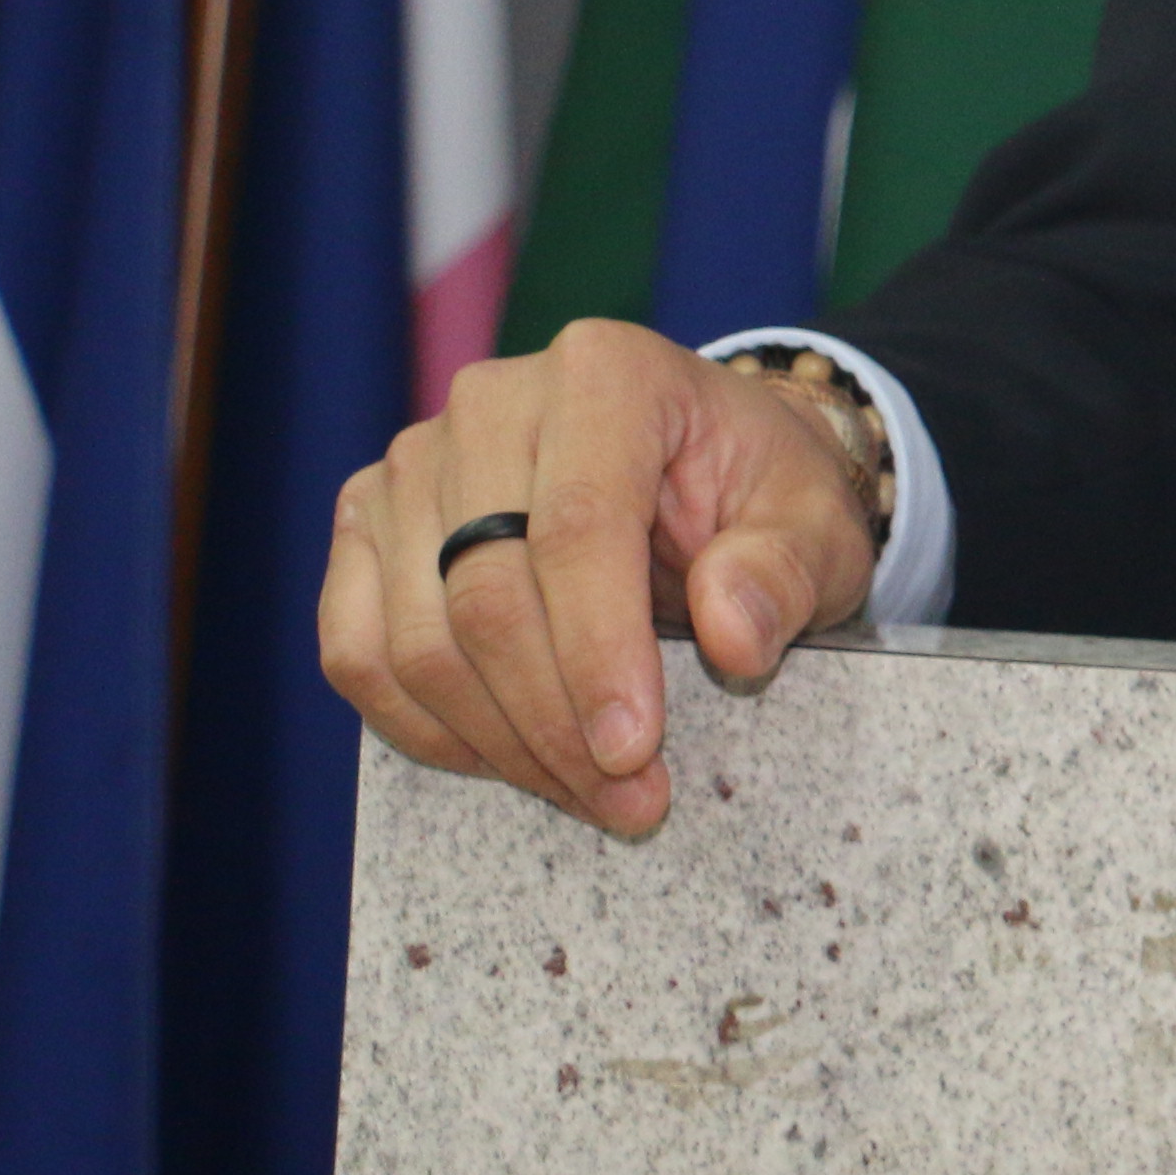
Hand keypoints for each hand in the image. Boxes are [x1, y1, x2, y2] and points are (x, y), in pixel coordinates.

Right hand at [316, 321, 877, 838]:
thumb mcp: (816, 523)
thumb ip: (784, 571)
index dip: (598, 652)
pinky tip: (509, 761)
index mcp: (606, 373)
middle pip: (485, 590)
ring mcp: (414, 463)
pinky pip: (358, 651)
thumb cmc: (759, 494)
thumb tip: (736, 636)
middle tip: (630, 801)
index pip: (576, 524)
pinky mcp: (369, 526)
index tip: (633, 752)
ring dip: (496, 741)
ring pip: (415, 636)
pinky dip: (426, 726)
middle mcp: (492, 402)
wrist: (701, 470)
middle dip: (554, 720)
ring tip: (589, 794)